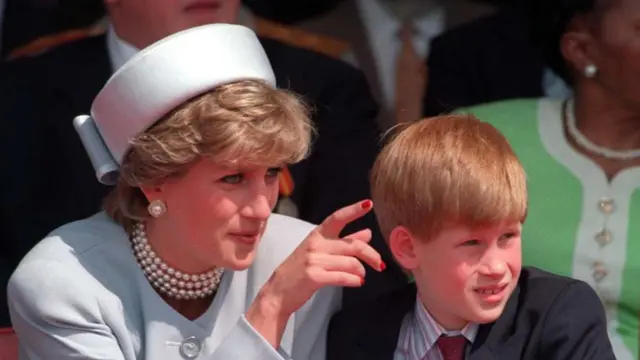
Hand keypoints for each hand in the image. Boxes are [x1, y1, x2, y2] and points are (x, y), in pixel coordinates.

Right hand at [245, 200, 383, 345]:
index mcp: (317, 234)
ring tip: (361, 276)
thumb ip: (344, 241)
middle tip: (380, 264)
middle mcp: (316, 244)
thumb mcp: (319, 251)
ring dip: (361, 271)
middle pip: (353, 245)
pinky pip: (343, 277)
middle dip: (371, 255)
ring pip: (351, 263)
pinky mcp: (314, 276)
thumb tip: (367, 233)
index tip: (368, 205)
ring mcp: (314, 260)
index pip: (337, 218)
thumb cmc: (300, 269)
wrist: (279, 291)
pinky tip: (357, 282)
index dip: (353, 210)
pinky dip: (355, 281)